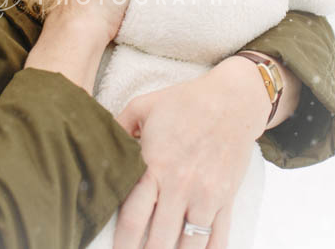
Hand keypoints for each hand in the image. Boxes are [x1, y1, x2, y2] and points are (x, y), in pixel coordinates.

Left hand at [111, 58, 269, 248]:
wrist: (234, 100)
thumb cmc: (186, 101)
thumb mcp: (144, 105)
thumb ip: (119, 126)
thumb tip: (100, 143)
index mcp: (155, 165)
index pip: (133, 217)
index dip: (121, 242)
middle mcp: (180, 186)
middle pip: (158, 239)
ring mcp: (206, 196)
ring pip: (188, 246)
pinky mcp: (226, 199)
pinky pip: (217, 238)